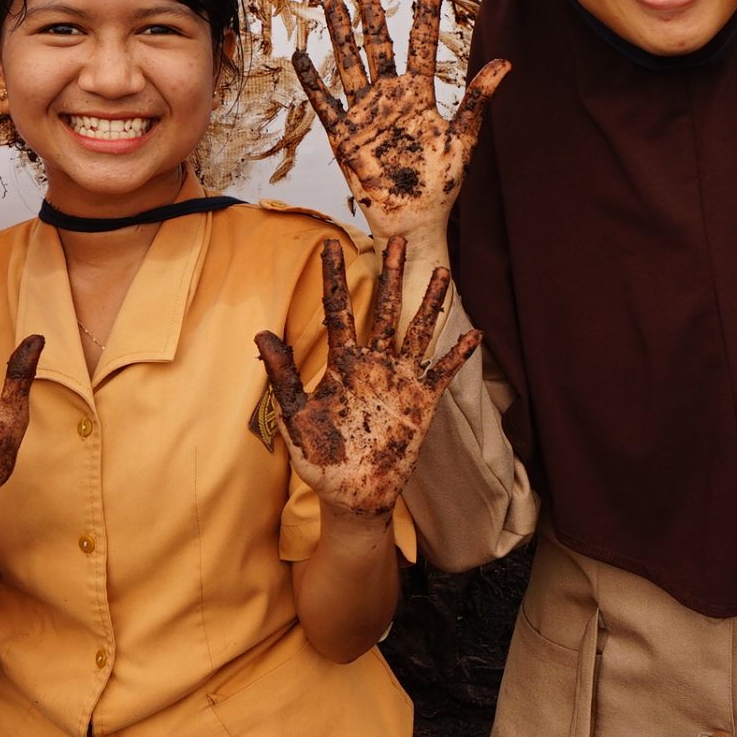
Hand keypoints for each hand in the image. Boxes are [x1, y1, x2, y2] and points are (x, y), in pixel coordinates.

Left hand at [253, 237, 479, 517]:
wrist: (351, 497)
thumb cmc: (320, 461)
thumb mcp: (295, 417)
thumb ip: (282, 376)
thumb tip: (261, 333)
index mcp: (341, 364)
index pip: (337, 310)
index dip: (333, 277)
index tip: (329, 245)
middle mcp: (373, 365)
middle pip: (384, 309)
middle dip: (391, 275)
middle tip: (397, 240)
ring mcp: (399, 381)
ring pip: (417, 332)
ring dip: (430, 304)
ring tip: (442, 272)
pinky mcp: (421, 402)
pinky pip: (442, 372)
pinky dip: (457, 354)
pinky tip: (475, 334)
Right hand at [292, 0, 508, 242]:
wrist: (414, 219)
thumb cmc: (441, 184)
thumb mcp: (465, 139)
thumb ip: (478, 99)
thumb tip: (506, 62)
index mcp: (418, 96)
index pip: (421, 45)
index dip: (425, 14)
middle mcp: (389, 98)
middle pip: (378, 45)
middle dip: (372, 13)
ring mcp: (364, 114)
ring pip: (349, 64)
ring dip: (340, 34)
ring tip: (333, 2)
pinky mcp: (343, 135)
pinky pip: (325, 104)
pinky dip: (313, 83)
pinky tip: (302, 58)